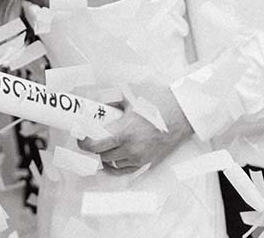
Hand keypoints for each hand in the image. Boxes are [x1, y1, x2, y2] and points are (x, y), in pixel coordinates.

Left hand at [78, 84, 192, 173]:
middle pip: (102, 155)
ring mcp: (141, 158)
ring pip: (112, 164)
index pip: (95, 145)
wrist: (183, 112)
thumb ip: (108, 101)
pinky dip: (116, 165)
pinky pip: (125, 170)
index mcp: (126, 131)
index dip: (84, 142)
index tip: (80, 137)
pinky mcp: (148, 162)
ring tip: (104, 143)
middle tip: (91, 136)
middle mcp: (132, 148)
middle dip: (94, 146)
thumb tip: (91, 105)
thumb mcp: (130, 94)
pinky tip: (112, 158)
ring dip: (105, 155)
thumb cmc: (159, 101)